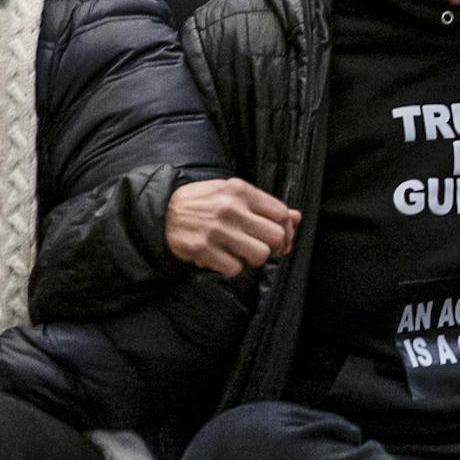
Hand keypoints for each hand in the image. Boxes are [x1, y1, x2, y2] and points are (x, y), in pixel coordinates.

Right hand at [165, 178, 300, 276]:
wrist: (163, 211)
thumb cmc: (203, 202)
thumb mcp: (233, 194)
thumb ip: (264, 205)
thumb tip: (296, 217)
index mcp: (240, 191)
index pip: (281, 213)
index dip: (287, 230)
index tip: (282, 238)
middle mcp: (231, 208)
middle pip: (275, 237)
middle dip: (275, 248)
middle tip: (264, 249)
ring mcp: (217, 230)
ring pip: (259, 256)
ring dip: (254, 260)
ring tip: (243, 254)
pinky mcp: (203, 249)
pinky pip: (235, 269)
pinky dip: (232, 268)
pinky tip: (223, 258)